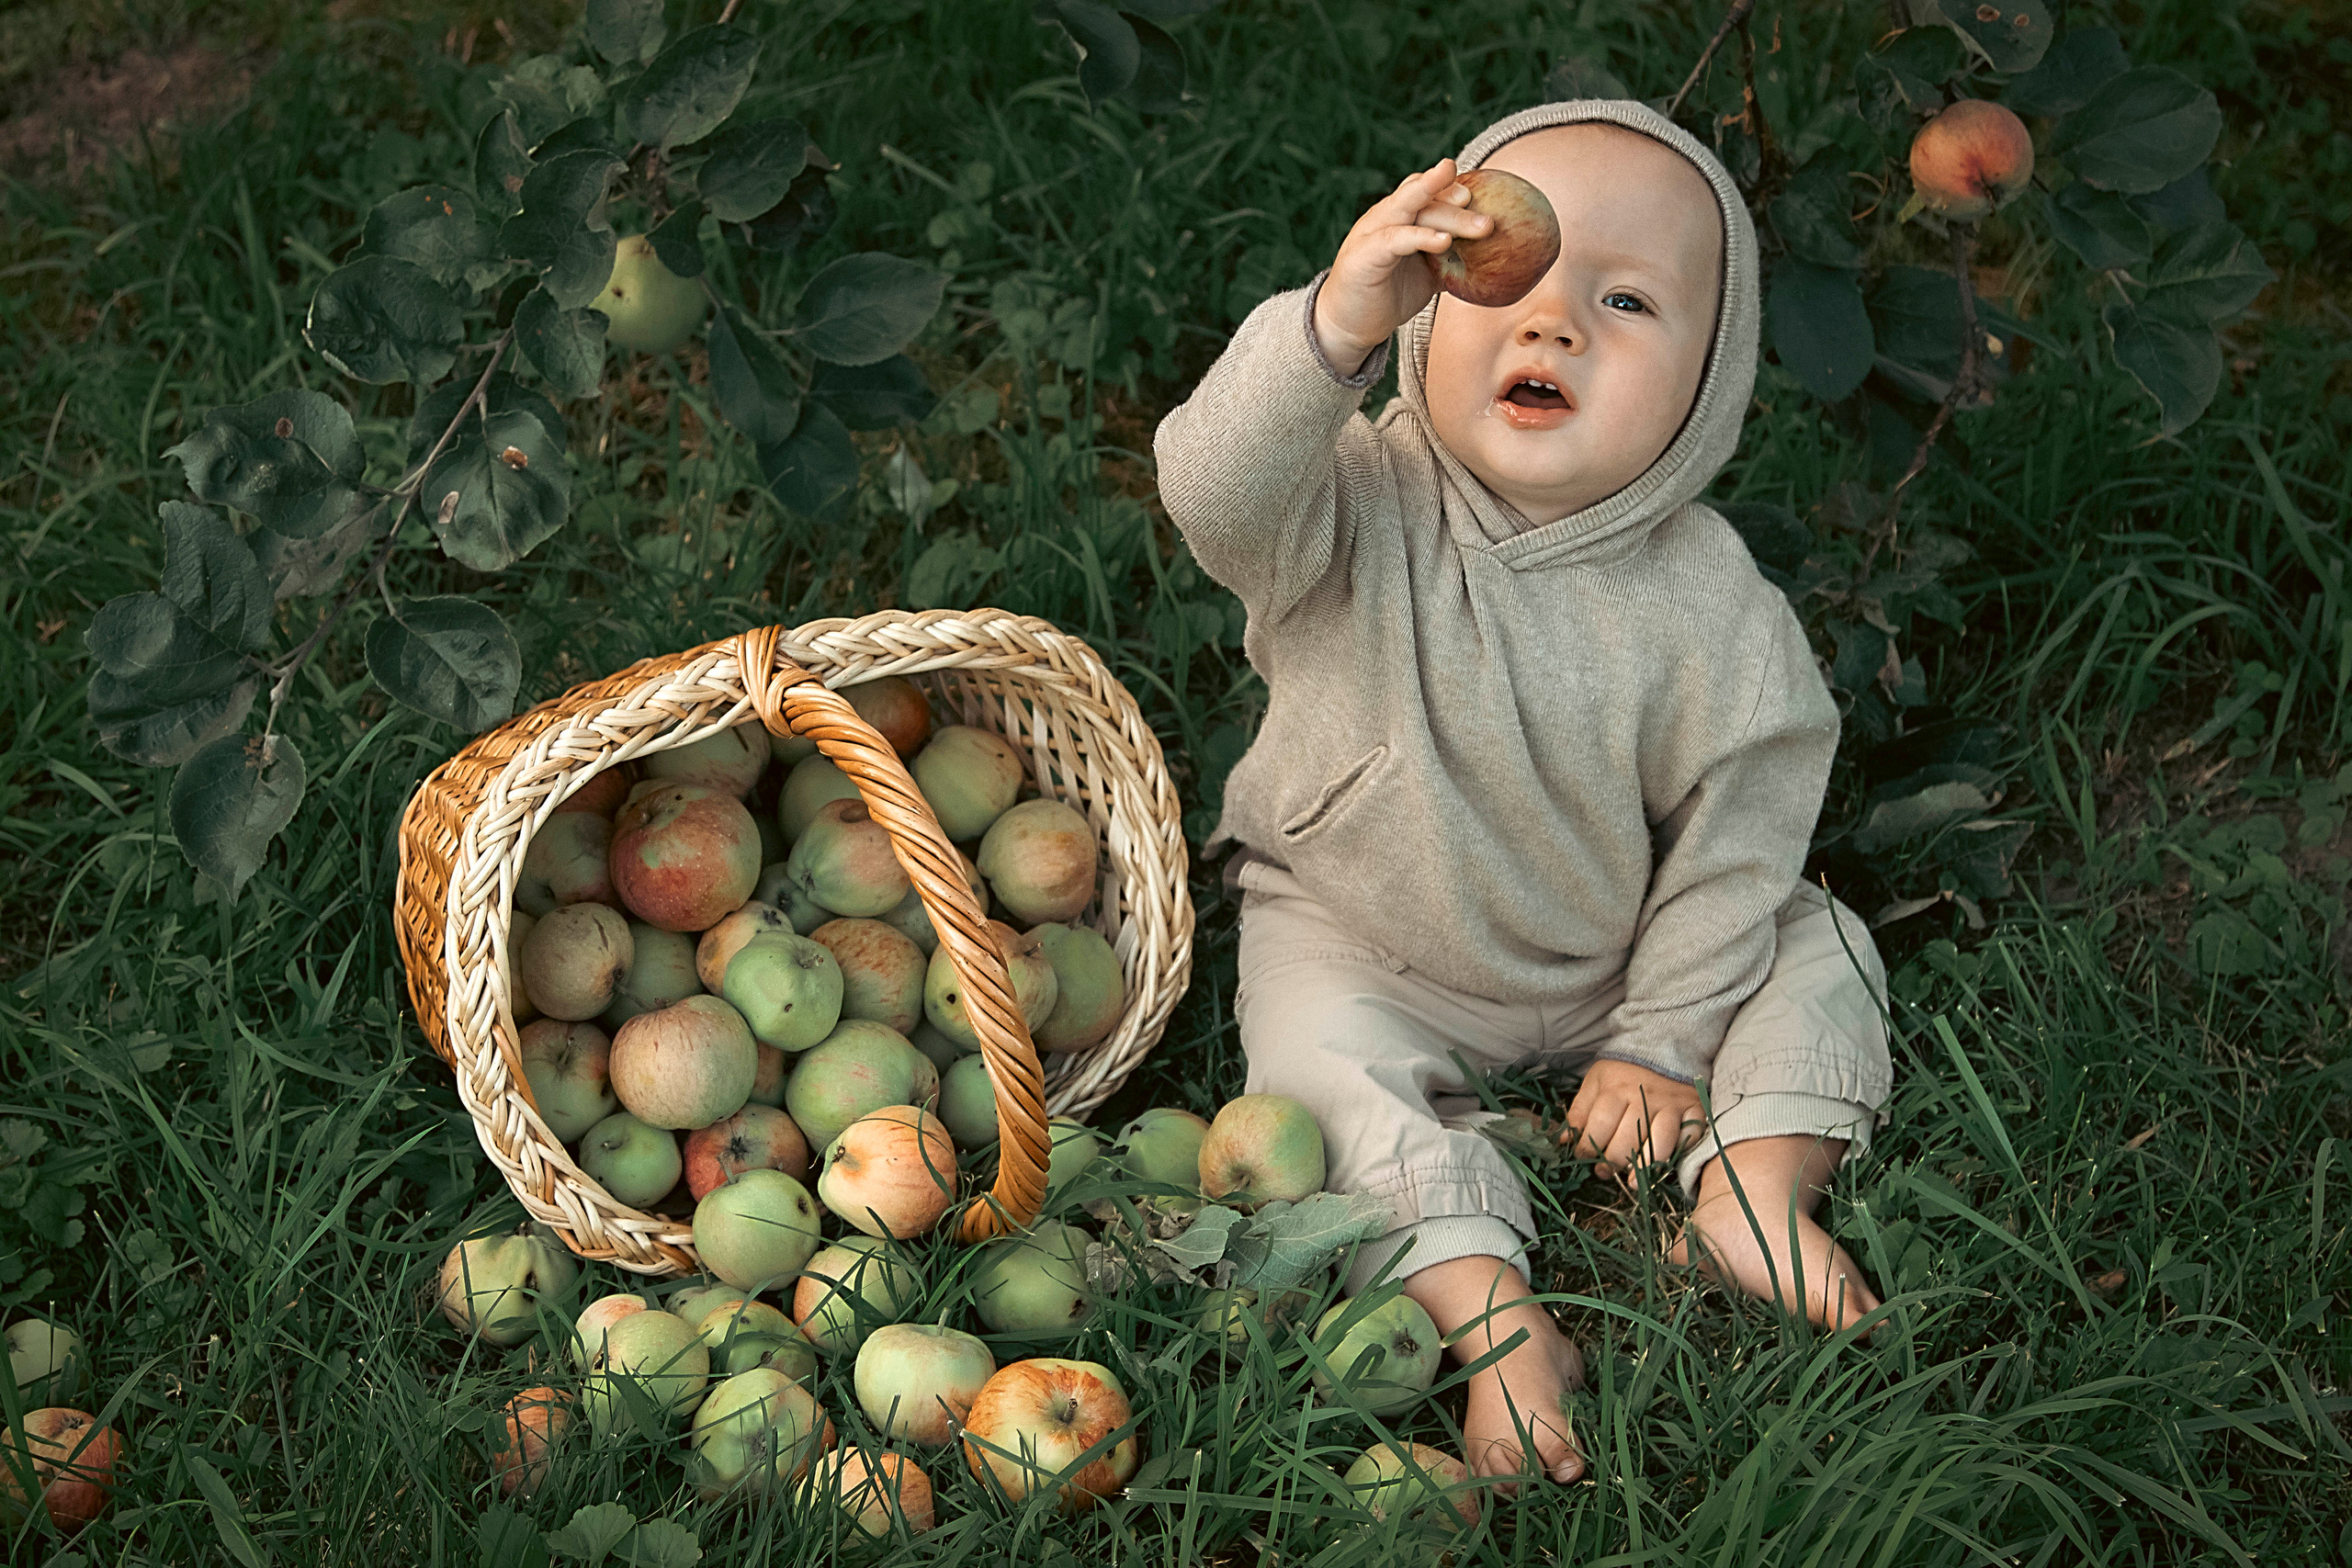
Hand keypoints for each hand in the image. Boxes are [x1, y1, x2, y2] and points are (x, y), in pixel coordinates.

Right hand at [1311, 158, 1491, 371]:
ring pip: (1410, 211)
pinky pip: (1395, 239)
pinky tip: (1444, 242)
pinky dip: (1420, 237)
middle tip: (1488, 218)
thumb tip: (1492, 260)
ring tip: (1478, 225)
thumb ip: (1450, 259)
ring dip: (1447, 216)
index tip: (1479, 192)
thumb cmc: (1387, 295)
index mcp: (1397, 217)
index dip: (1449, 187)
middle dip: (1457, 203)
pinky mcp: (1364, 255)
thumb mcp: (1427, 273)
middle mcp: (1383, 217)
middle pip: (1423, 197)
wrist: (1348, 325)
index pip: (1424, 190)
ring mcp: (1371, 233)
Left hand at [1560, 1060, 1704, 1179]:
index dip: (1587, 1147)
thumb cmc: (1623, 1072)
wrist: (1663, 1047)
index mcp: (1616, 1089)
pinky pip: (1689, 1137)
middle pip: (1627, 1140)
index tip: (1583, 1157)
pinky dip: (1679, 1152)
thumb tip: (1564, 1141)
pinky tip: (1664, 1165)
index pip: (1599, 1125)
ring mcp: (1671, 1105)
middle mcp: (1645, 1097)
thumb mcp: (1595, 1082)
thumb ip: (1580, 1111)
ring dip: (1643, 1167)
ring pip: (1659, 1143)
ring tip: (1630, 1181)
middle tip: (1605, 1170)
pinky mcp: (1693, 1110)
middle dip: (1613, 1162)